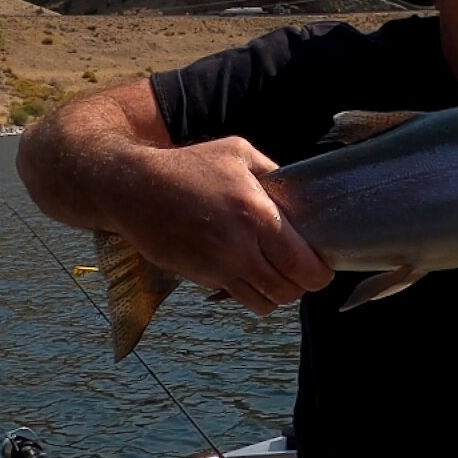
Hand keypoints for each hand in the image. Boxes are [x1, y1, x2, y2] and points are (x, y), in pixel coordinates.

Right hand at [121, 136, 332, 314]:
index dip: (319, 274)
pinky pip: (236, 296)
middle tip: (302, 274)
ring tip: (276, 276)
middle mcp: (238, 246)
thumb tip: (299, 193)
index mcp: (255, 213)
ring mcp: (216, 266)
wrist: (134, 187)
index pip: (301, 264)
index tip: (324, 269)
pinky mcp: (199, 277)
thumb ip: (273, 173)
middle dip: (301, 286)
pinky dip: (249, 292)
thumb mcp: (238, 153)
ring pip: (263, 303)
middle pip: (287, 291)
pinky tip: (248, 272)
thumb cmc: (188, 165)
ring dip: (275, 295)